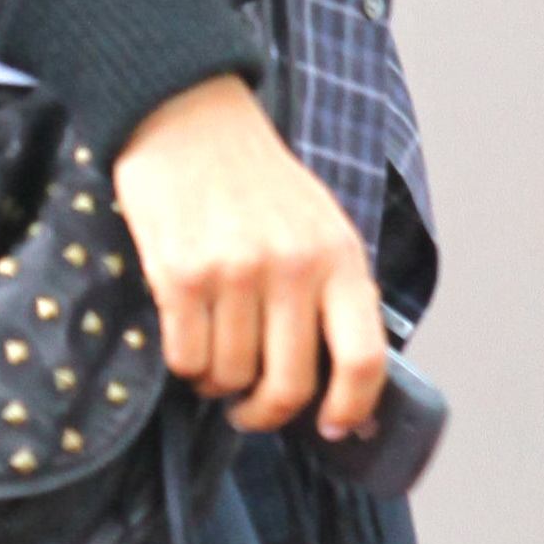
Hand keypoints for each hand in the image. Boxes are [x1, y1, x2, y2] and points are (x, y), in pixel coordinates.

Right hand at [111, 72, 386, 437]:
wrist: (188, 117)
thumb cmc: (257, 180)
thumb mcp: (321, 225)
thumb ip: (334, 294)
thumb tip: (345, 382)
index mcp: (340, 257)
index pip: (363, 358)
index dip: (351, 408)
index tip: (333, 426)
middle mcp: (292, 268)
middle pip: (290, 383)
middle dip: (267, 413)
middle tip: (252, 411)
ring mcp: (235, 272)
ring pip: (231, 377)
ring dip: (219, 385)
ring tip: (214, 361)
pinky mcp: (180, 274)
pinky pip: (186, 359)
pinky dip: (186, 367)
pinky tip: (188, 343)